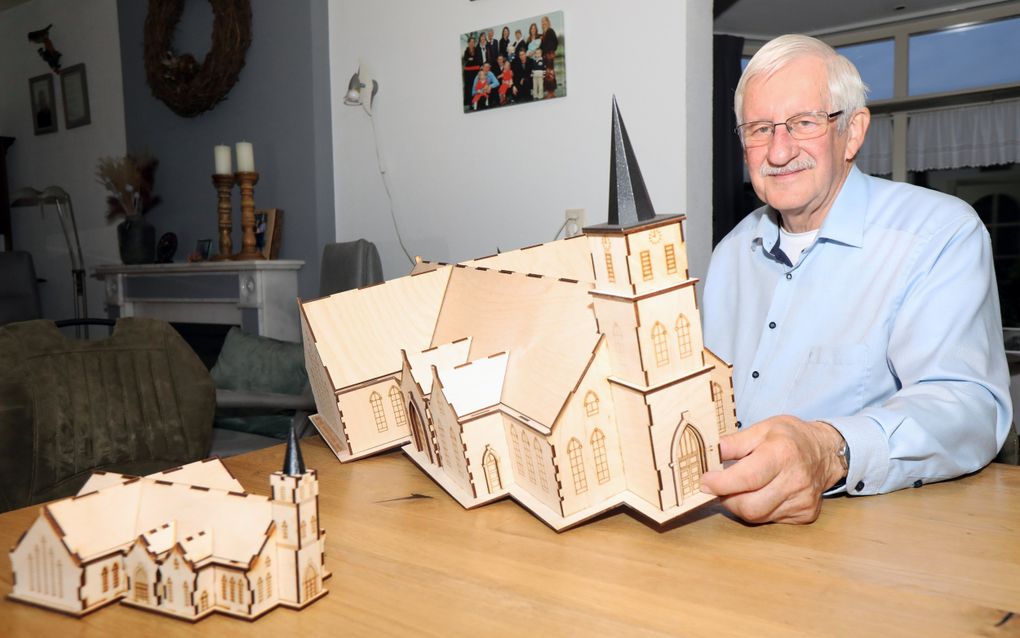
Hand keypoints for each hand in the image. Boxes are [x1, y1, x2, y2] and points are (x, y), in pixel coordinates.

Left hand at [700, 416, 846, 523]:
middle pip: (750, 505)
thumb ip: (734, 442)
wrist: (825, 451)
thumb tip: (710, 453)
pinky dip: (758, 509)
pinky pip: (770, 520)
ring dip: (741, 505)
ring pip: (758, 516)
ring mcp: (803, 501)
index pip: (747, 478)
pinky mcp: (805, 515)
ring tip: (740, 488)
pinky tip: (761, 494)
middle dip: (727, 498)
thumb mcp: (762, 428)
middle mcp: (796, 480)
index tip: (704, 482)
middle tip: (720, 486)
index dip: (721, 483)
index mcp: (783, 454)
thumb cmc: (790, 437)